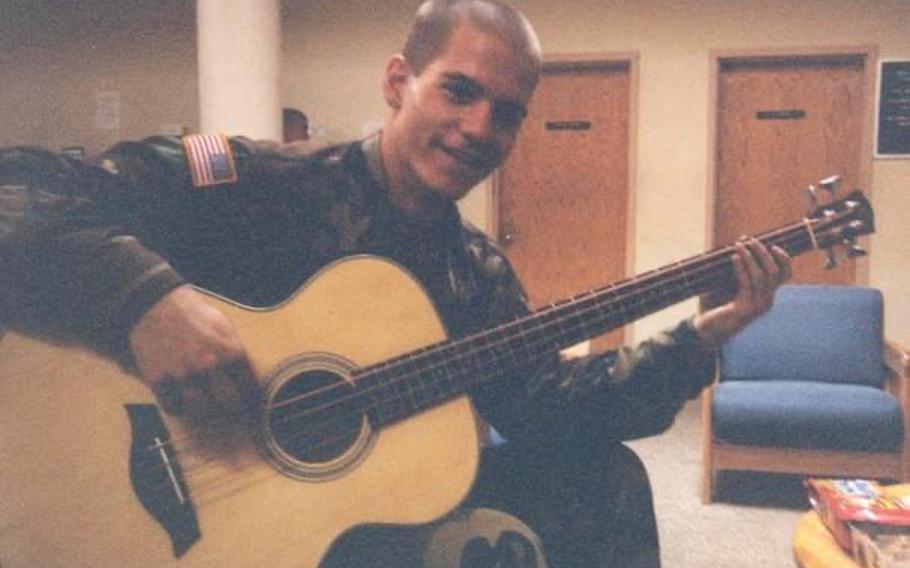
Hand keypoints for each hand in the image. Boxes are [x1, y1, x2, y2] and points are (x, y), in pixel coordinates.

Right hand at [129, 285, 255, 419]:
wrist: (156, 305)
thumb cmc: (194, 315)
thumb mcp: (224, 327)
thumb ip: (235, 352)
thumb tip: (248, 378)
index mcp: (230, 351)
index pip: (249, 387)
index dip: (252, 398)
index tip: (251, 404)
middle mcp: (209, 365)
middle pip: (229, 403)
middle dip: (233, 409)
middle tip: (231, 410)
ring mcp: (183, 374)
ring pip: (202, 409)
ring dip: (206, 410)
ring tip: (206, 406)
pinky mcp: (159, 379)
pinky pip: (173, 407)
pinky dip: (178, 406)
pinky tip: (181, 400)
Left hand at [693, 238, 791, 346]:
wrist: (705, 330)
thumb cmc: (715, 304)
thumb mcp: (727, 283)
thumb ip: (737, 266)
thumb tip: (740, 241)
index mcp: (766, 294)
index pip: (785, 275)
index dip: (784, 259)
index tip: (773, 245)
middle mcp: (766, 301)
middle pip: (774, 272)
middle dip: (763, 253)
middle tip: (750, 240)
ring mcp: (757, 306)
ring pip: (762, 277)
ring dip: (750, 257)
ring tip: (738, 245)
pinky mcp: (744, 309)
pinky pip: (746, 284)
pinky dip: (741, 268)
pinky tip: (733, 258)